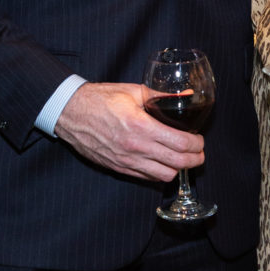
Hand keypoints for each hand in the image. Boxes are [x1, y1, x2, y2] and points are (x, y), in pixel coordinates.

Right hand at [54, 81, 203, 181]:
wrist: (70, 113)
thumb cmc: (99, 99)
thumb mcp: (132, 91)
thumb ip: (160, 95)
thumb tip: (186, 95)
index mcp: (141, 126)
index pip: (180, 144)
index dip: (196, 144)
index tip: (200, 140)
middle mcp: (136, 148)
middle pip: (177, 163)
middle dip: (194, 160)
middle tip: (199, 153)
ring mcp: (127, 161)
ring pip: (164, 176)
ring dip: (178, 169)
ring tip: (183, 159)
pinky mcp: (118, 168)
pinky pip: (146, 178)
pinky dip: (159, 173)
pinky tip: (163, 163)